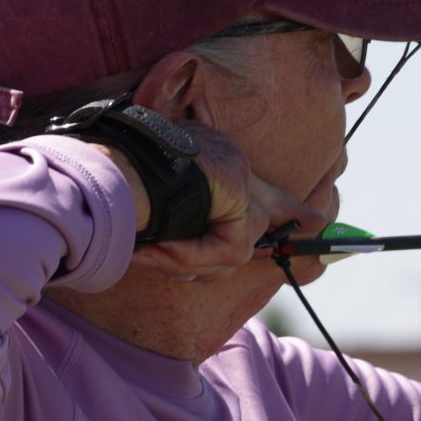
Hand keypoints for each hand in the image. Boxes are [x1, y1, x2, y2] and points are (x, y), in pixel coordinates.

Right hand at [108, 123, 320, 279]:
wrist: (103, 171)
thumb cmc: (113, 186)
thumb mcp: (151, 206)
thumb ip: (179, 224)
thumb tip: (183, 250)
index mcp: (208, 160)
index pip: (252, 186)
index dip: (282, 207)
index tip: (310, 220)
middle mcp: (228, 160)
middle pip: (270, 207)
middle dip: (292, 220)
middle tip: (317, 225)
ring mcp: (235, 173)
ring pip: (237, 245)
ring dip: (192, 261)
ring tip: (151, 254)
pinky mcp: (236, 190)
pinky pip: (228, 247)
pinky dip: (193, 257)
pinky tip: (159, 250)